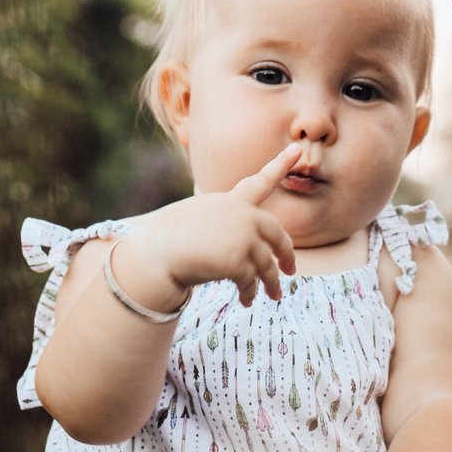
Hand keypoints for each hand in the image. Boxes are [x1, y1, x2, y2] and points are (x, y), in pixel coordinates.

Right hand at [129, 144, 299, 306]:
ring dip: (272, 282)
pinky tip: (245, 301)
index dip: (280, 165)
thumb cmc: (168, 238)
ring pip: (266, 263)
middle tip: (290, 270)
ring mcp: (242, 236)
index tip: (296, 150)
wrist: (155, 253)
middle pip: (276, 232)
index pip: (260, 181)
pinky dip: (249, 293)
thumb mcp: (199, 219)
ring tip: (275, 295)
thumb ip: (226, 224)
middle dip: (286, 253)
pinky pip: (251, 280)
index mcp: (230, 202)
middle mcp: (241, 215)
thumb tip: (244, 245)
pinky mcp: (238, 260)